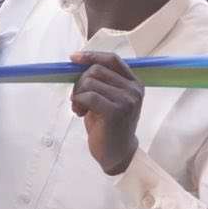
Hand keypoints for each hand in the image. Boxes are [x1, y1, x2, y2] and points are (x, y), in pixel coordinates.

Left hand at [70, 52, 143, 174]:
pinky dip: (78, 102)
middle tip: (77, 99)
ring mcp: (126, 100)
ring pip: (89, 82)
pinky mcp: (116, 111)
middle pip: (96, 70)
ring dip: (77, 94)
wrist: (116, 153)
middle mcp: (133, 90)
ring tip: (80, 109)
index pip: (112, 59)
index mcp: (134, 83)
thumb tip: (77, 62)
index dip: (92, 56)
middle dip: (79, 82)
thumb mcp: (106, 98)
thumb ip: (100, 82)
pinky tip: (80, 113)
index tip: (73, 58)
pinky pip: (88, 96)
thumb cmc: (108, 125)